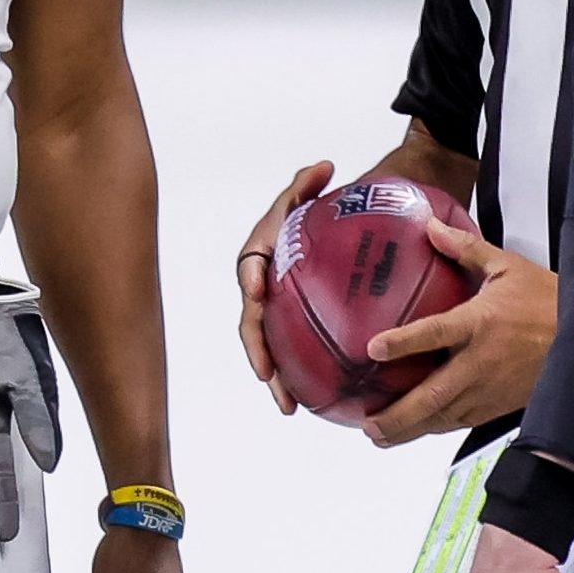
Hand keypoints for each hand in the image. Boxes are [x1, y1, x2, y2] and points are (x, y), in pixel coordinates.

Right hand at [235, 159, 332, 413]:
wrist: (321, 227)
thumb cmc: (309, 210)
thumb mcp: (303, 194)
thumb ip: (305, 183)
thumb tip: (323, 166)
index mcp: (258, 256)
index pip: (250, 268)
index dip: (251, 281)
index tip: (256, 291)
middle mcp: (259, 287)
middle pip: (253, 323)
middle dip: (257, 351)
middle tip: (268, 375)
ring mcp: (273, 310)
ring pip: (268, 348)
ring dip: (275, 378)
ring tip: (289, 405)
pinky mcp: (289, 325)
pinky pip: (291, 353)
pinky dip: (298, 378)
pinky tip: (316, 403)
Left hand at [361, 221, 556, 446]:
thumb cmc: (546, 301)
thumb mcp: (507, 267)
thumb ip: (465, 248)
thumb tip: (431, 225)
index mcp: (480, 323)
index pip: (436, 333)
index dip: (404, 342)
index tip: (373, 348)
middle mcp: (480, 362)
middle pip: (432, 394)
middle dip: (397, 413)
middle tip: (367, 422)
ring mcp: (489, 389)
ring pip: (443, 417)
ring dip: (409, 428)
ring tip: (379, 434)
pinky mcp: (498, 406)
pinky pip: (459, 422)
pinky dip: (433, 428)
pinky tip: (413, 431)